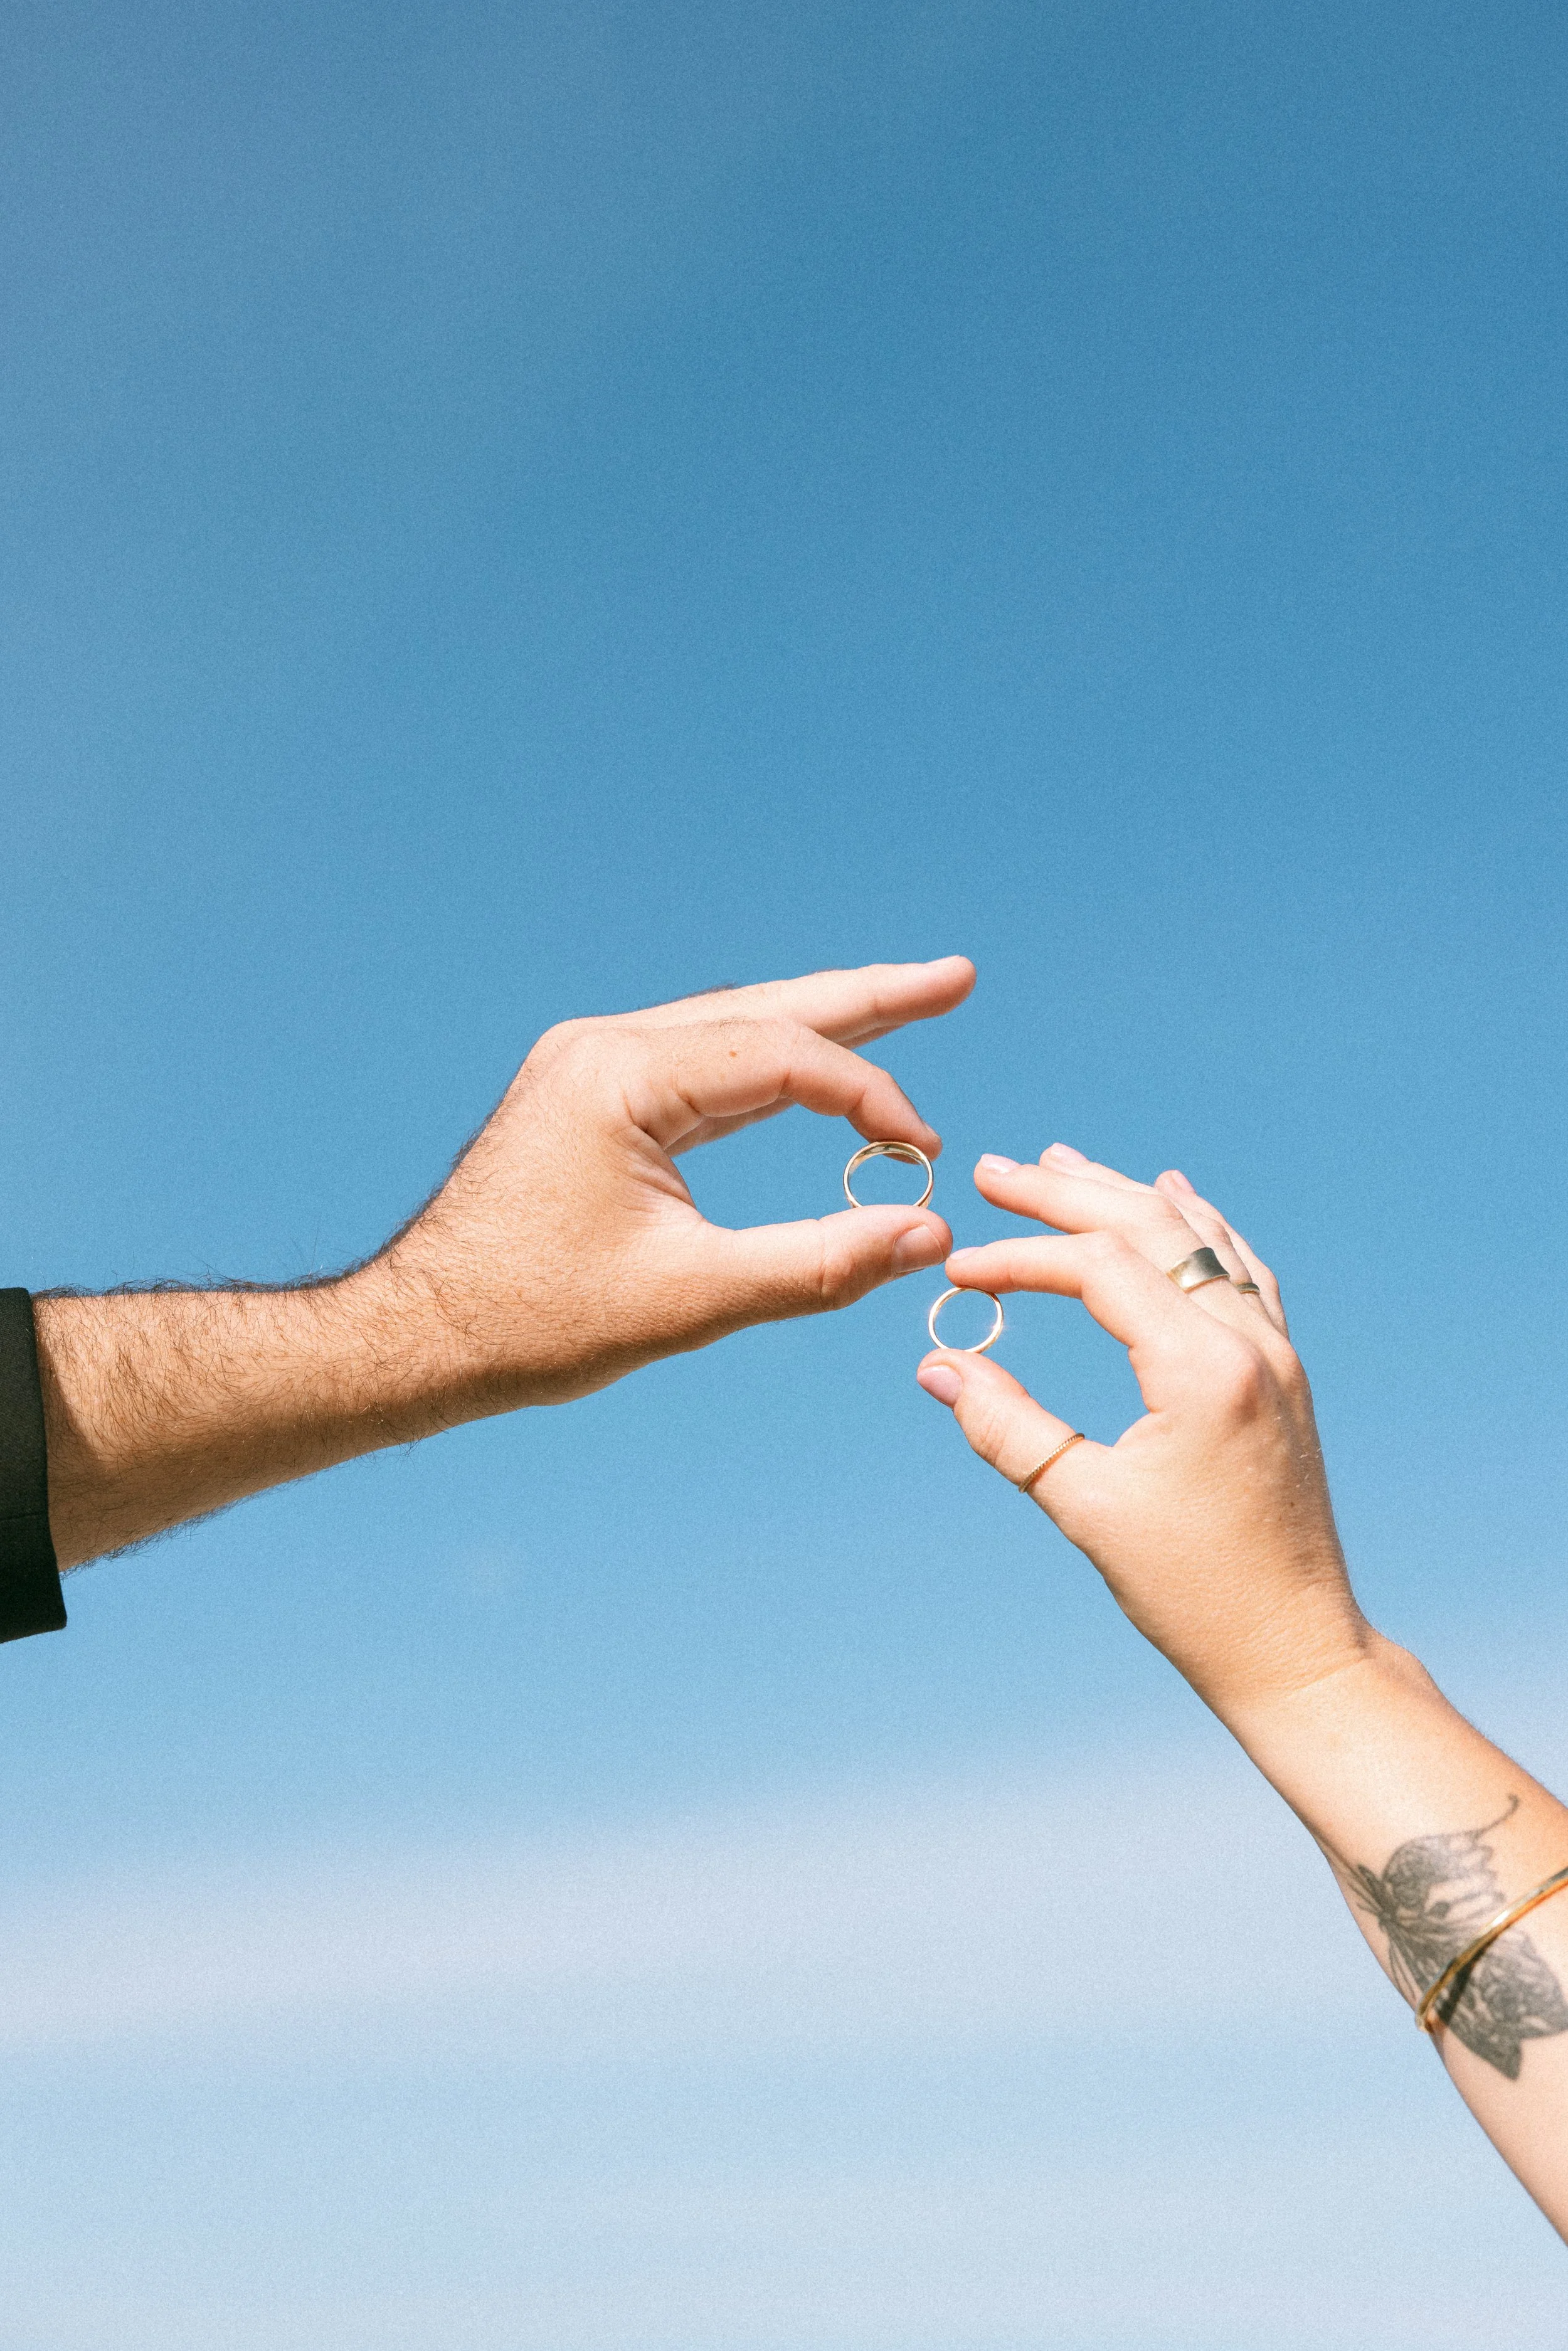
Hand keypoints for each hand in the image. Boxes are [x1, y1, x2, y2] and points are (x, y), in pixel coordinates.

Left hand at [381, 957, 972, 1411]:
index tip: (923, 1155)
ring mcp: (594, 1065)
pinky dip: (772, 1066)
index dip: (869, 1098)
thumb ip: (817, 1264)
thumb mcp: (690, 1299)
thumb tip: (929, 1236)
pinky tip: (821, 1068)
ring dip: (825, 1023)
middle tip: (957, 976)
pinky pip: (703, 1063)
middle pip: (766, 1009)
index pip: (781, 1057)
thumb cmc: (533, 1324)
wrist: (418, 1338)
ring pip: (737, 1028)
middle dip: (868, 999)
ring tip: (912, 998)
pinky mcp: (593, 1095)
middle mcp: (604, 1047)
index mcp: (618, 1075)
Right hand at [915, 1143, 1368, 1720]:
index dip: (1021, 1257)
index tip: (957, 1271)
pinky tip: (1176, 1192)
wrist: (1294, 1647)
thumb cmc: (1192, 1591)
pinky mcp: (1284, 1373)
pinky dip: (1199, 1224)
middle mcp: (1251, 1343)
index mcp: (1205, 1370)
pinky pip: (1242, 1269)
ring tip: (1063, 1161)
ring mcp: (1277, 1353)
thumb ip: (1007, 1427)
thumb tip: (938, 1364)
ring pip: (1200, 1237)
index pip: (1099, 1267)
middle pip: (1151, 1226)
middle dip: (1066, 1193)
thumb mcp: (1085, 1506)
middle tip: (993, 1169)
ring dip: (1127, 1193)